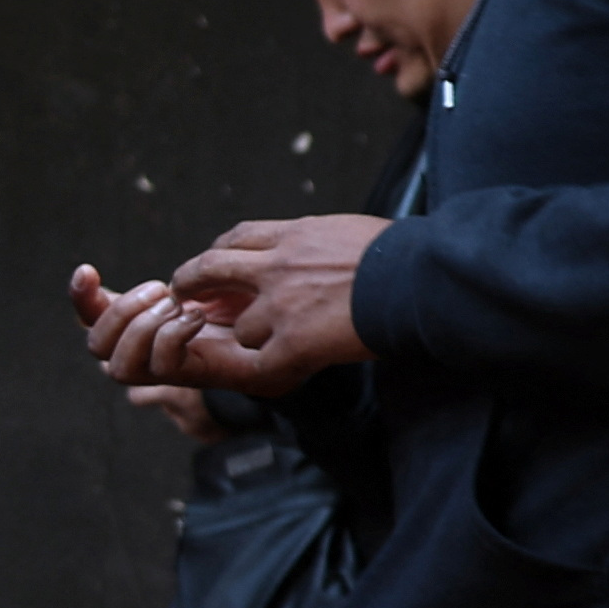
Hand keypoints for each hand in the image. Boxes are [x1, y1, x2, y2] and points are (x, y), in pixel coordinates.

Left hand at [141, 217, 386, 398]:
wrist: (424, 278)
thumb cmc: (406, 256)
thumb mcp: (354, 232)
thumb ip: (324, 242)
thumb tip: (326, 247)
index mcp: (296, 235)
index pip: (240, 237)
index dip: (220, 253)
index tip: (215, 265)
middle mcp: (279, 266)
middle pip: (210, 269)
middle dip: (191, 284)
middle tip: (184, 299)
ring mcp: (282, 304)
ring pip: (240, 327)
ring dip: (252, 340)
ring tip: (268, 348)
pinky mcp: (294, 341)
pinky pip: (261, 364)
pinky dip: (266, 372)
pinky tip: (277, 375)